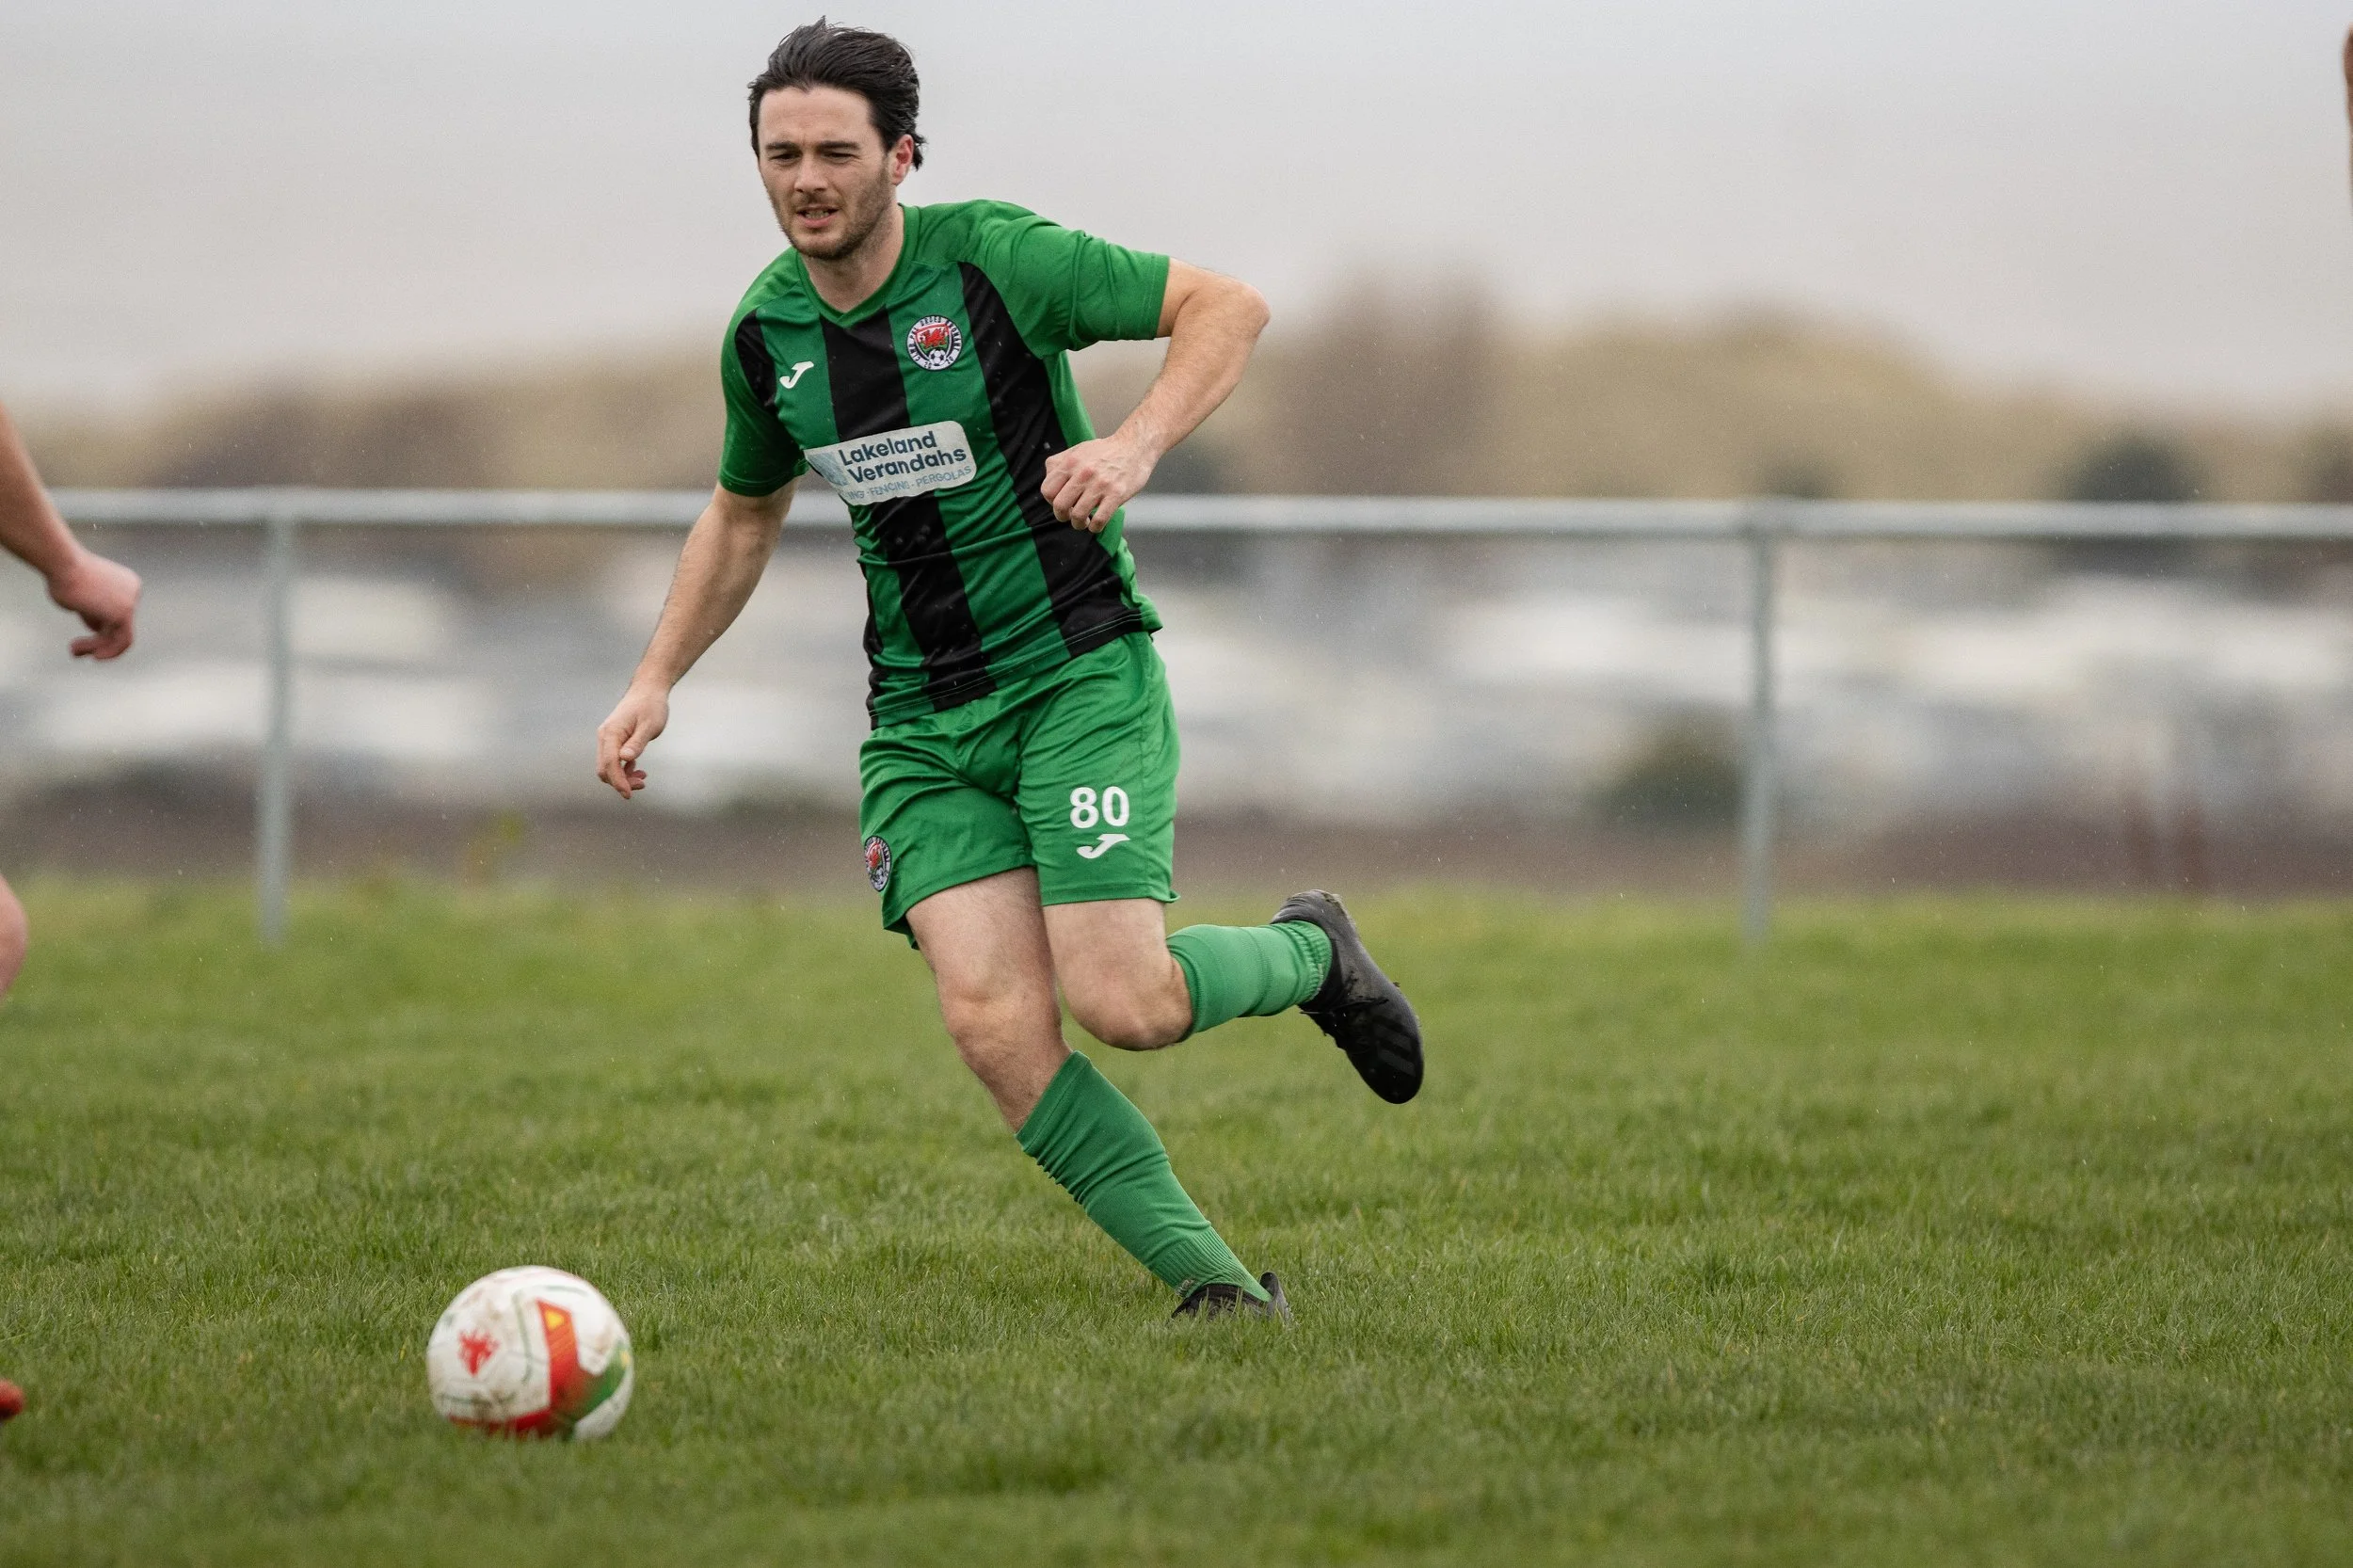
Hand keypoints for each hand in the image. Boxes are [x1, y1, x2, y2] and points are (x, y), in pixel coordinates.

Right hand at [47, 550, 139, 659]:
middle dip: (100, 641)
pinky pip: (120, 640)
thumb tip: (98, 628)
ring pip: (120, 635)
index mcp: (126, 584)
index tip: (81, 628)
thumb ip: (93, 611)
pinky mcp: (124, 614)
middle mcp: (133, 592)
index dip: (99, 625)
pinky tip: (91, 656)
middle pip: (120, 625)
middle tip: (75, 650)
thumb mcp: (82, 596)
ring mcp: (131, 602)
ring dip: (97, 647)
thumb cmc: (63, 575)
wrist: (61, 563)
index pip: (117, 613)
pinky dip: (107, 651)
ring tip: (74, 652)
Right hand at [596, 683, 669, 799]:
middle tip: (642, 785)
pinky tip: (638, 771)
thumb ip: (637, 743)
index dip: (618, 781)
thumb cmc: (651, 706)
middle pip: (605, 768)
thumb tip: (625, 759)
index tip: (629, 794)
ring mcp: (608, 738)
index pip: (609, 763)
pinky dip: (624, 769)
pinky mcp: (614, 740)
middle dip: (620, 781)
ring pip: (608, 766)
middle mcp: (605, 736)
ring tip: (643, 779)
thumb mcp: (649, 725)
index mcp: (611, 733)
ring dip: (622, 777)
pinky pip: (614, 760)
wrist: (648, 690)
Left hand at [1041, 433, 1155, 531]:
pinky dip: (1095, 527)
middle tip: (1069, 516)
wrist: (1135, 446)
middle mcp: (1083, 473)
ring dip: (1078, 524)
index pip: (1047, 490)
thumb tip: (1049, 483)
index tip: (1061, 503)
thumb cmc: (1105, 451)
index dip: (1050, 501)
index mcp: (1071, 462)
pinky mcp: (1116, 494)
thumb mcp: (1078, 450)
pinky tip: (1096, 523)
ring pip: (1078, 515)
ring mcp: (1100, 484)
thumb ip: (1059, 464)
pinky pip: (1099, 520)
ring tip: (1084, 521)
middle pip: (1060, 506)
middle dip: (1062, 516)